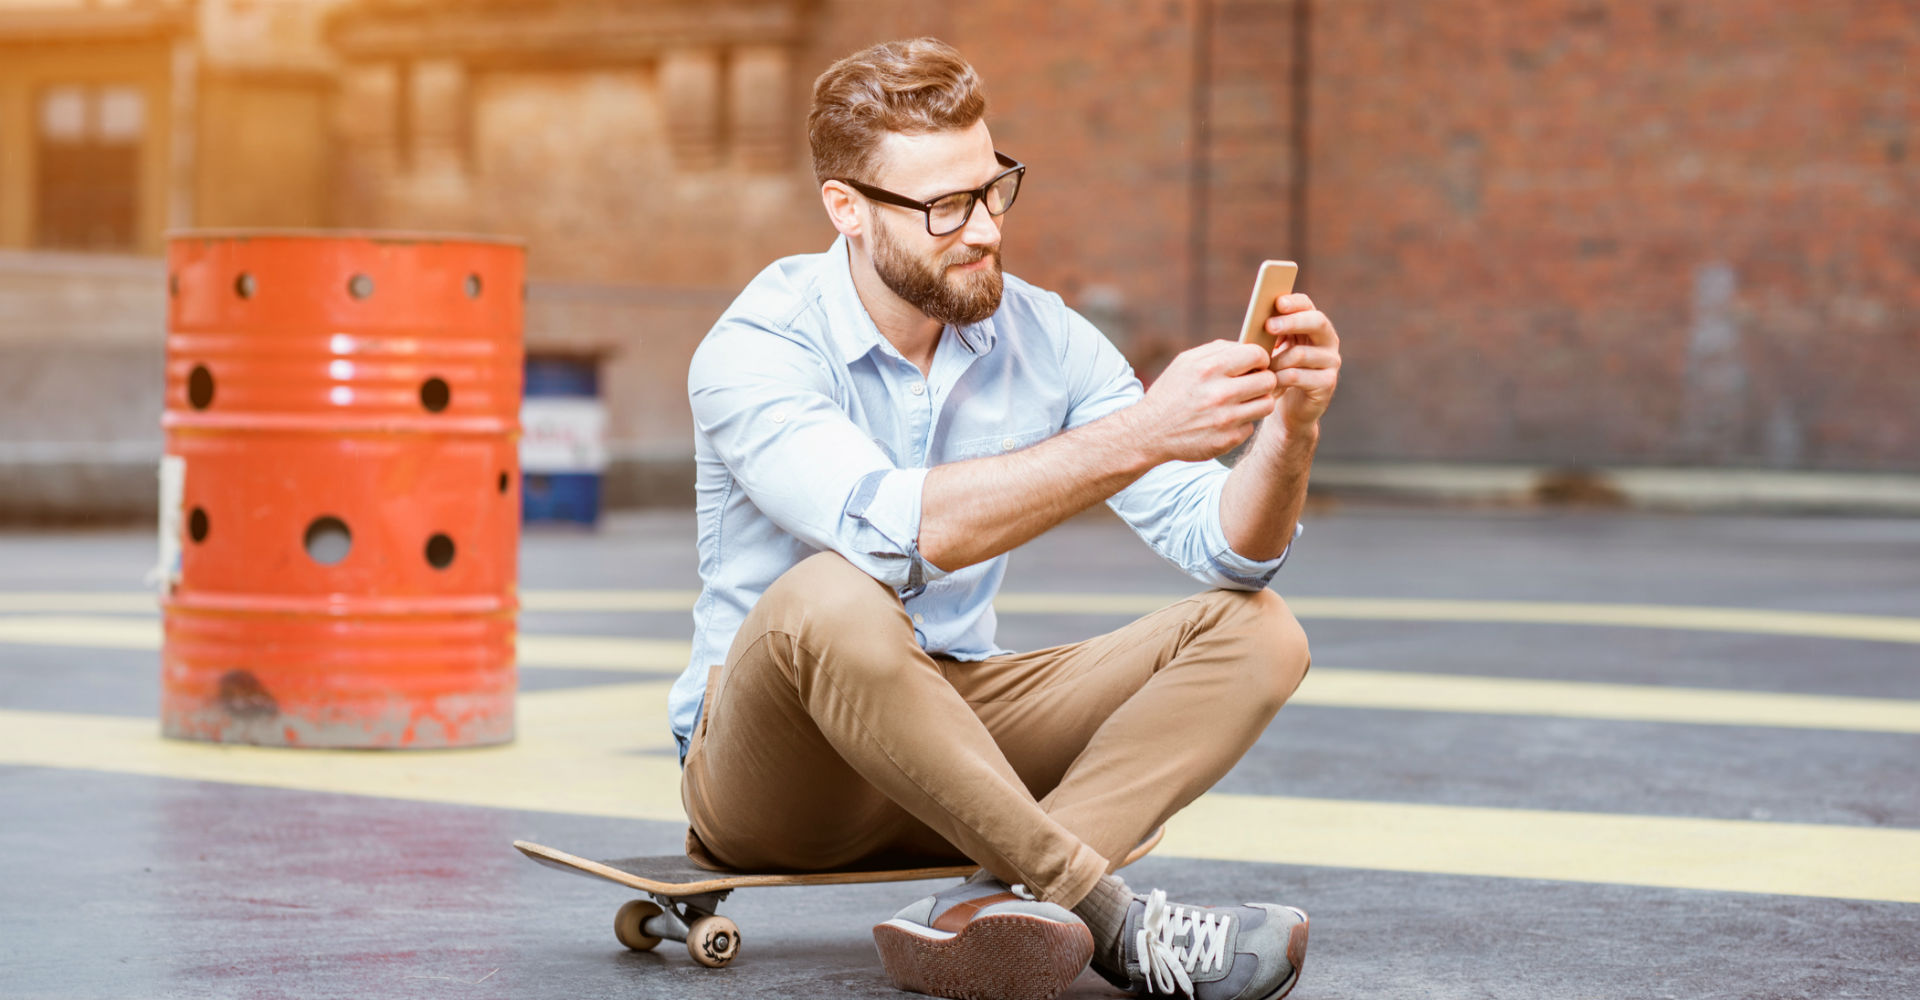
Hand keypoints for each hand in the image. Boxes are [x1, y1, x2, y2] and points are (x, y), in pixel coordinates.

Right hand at [1128, 340, 1277, 463]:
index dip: (1259, 358)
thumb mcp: (1185, 362)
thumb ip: (1218, 350)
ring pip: (1266, 404)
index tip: (1253, 365)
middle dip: (1262, 380)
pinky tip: (1225, 421)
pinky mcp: (1228, 440)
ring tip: (1242, 402)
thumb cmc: (1170, 393)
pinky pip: (1251, 426)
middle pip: (1268, 380)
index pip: (1257, 355)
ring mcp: (1225, 419)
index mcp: (1209, 368)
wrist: (1150, 432)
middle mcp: (1220, 393)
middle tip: (1250, 384)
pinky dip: (1241, 423)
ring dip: (1257, 401)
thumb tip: (1248, 346)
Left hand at [1264, 293, 1339, 432]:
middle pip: (1316, 322)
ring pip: (1301, 353)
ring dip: (1276, 360)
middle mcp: (1328, 341)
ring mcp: (1331, 362)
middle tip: (1268, 325)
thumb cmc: (1277, 373)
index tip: (1277, 302)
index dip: (1294, 302)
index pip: (1307, 305)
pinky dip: (1279, 379)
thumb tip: (1255, 322)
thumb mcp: (1272, 350)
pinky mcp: (1327, 384)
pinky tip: (1268, 382)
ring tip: (1260, 366)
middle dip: (1291, 322)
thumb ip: (1269, 335)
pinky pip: (1298, 376)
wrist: (1288, 410)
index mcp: (1313, 326)